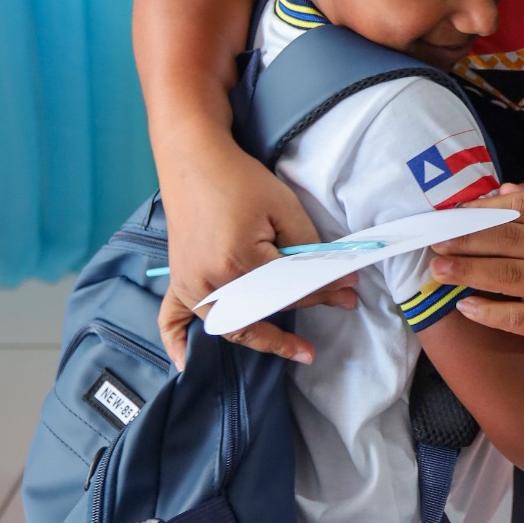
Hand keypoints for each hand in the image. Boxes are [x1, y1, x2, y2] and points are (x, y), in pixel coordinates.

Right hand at [156, 138, 356, 371]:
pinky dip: (177, 342)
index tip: (350, 291)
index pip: (290, 290)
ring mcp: (190, 284)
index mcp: (238, 263)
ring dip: (260, 338)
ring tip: (293, 347)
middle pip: (265, 310)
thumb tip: (338, 277)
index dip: (324, 290)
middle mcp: (210, 282)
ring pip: (230, 325)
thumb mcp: (284, 207)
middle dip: (306, 309)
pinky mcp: (178, 279)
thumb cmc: (240, 180)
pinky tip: (184, 364)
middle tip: (340, 306)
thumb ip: (309, 248)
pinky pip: (172, 320)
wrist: (194, 158)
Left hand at [429, 183, 523, 351]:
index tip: (453, 214)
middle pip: (511, 239)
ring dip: (469, 270)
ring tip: (439, 268)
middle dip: (467, 238)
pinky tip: (465, 305)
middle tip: (436, 240)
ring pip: (510, 276)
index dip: (485, 208)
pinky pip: (516, 317)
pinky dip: (488, 311)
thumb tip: (499, 189)